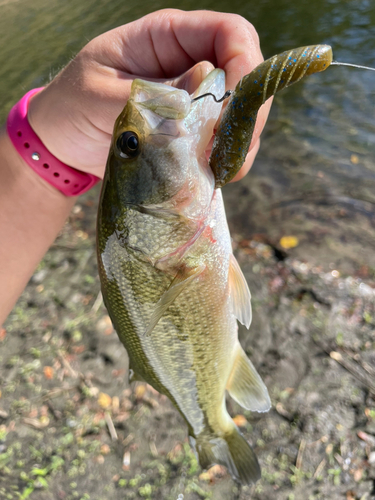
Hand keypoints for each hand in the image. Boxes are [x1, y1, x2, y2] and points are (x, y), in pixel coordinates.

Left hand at [28, 9, 270, 180]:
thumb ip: (154, 99)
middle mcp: (189, 63)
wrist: (64, 143)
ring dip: (238, 142)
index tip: (235, 109)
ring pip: (240, 111)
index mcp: (166, 37)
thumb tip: (204, 100)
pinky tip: (213, 173)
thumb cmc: (73, 107)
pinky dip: (226, 157)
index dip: (244, 65)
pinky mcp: (194, 130)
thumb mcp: (104, 97)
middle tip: (230, 153)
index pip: (228, 33)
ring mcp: (195, 98)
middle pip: (245, 74)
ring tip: (220, 170)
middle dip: (246, 114)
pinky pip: (225, 138)